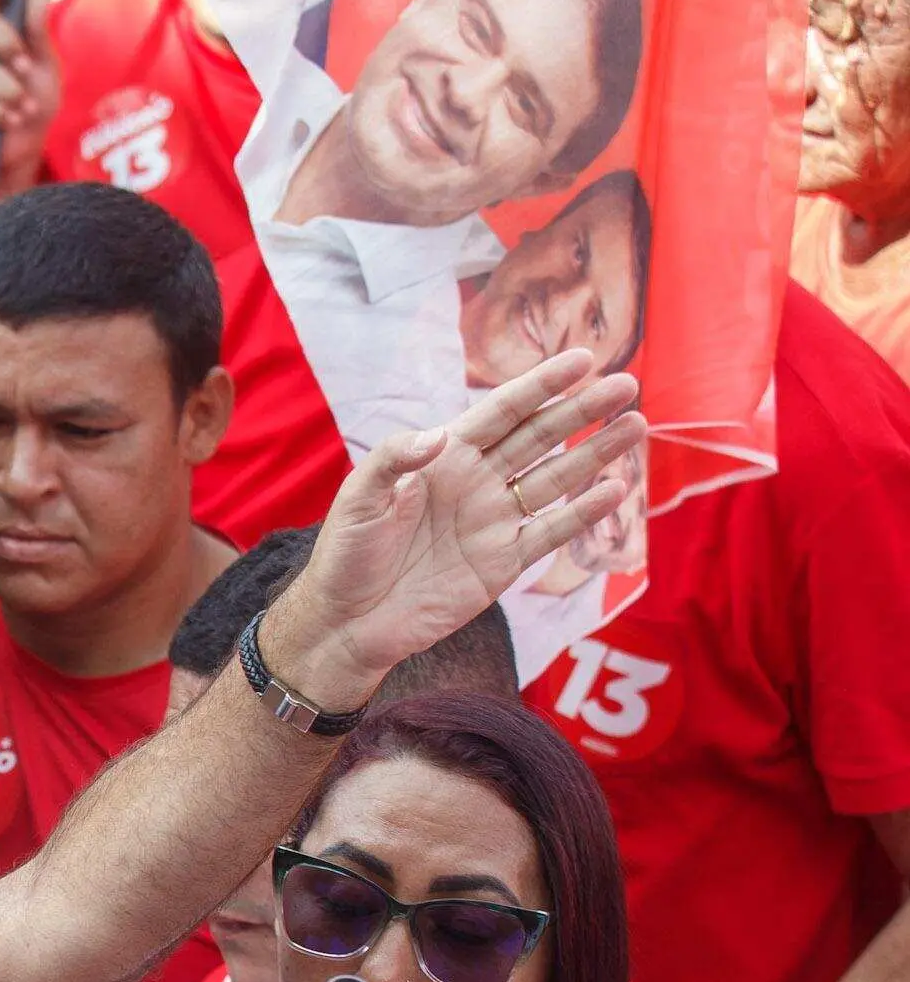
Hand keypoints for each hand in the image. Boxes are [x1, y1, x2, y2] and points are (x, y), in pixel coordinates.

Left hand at [265, 353, 644, 708]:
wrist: (348, 621)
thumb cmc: (346, 554)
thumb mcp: (358, 499)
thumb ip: (394, 459)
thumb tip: (439, 436)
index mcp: (444, 458)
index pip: (502, 412)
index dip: (541, 385)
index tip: (582, 359)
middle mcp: (475, 482)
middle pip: (539, 437)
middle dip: (582, 410)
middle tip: (627, 384)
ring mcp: (493, 521)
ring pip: (555, 478)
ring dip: (595, 453)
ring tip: (635, 425)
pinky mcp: (503, 562)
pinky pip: (550, 531)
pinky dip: (582, 512)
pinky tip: (614, 489)